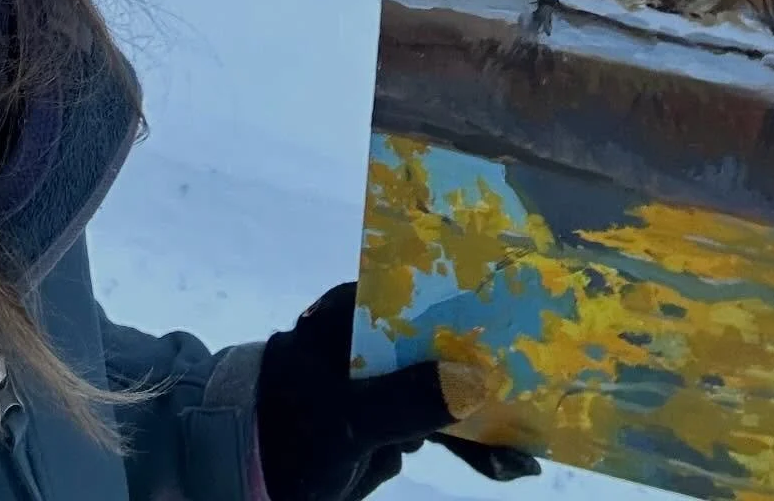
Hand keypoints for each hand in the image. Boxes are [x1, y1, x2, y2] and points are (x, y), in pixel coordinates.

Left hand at [255, 283, 541, 500]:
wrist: (236, 475)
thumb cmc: (283, 431)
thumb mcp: (345, 420)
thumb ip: (406, 398)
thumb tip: (474, 379)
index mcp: (352, 313)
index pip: (420, 296)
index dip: (470, 310)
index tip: (518, 324)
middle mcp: (371, 338)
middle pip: (441, 345)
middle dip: (488, 375)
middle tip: (538, 394)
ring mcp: (379, 381)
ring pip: (444, 389)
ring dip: (486, 419)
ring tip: (524, 452)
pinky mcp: (385, 420)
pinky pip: (435, 424)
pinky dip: (468, 443)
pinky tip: (505, 464)